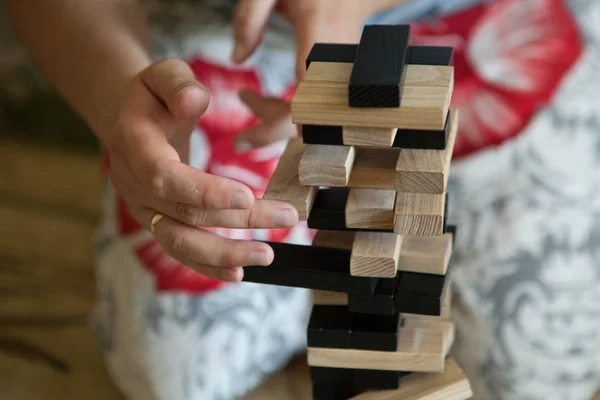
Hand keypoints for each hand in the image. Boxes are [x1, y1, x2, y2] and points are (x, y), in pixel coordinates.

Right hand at [105, 58, 298, 281]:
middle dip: (237, 220)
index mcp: (132, 143)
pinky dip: (208, 264)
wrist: (133, 120)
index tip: (246, 197)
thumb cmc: (156, 95)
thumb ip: (177, 83)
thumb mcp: (163, 74)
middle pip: (184, 213)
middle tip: (286, 218)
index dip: (203, 191)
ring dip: (224, 253)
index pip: (164, 176)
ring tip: (266, 255)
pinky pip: (180, 248)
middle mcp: (133, 182)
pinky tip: (238, 272)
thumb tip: (194, 101)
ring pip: (181, 241)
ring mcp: (143, 208)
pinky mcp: (156, 220)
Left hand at [230, 0, 375, 149]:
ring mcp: (343, 71)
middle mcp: (338, 56)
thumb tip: (237, 59)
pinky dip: (288, 108)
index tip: (255, 140)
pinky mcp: (339, 79)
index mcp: (321, 28)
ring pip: (313, 111)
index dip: (289, 121)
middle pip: (312, 111)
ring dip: (276, 115)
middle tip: (238, 139)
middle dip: (274, 129)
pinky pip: (315, 104)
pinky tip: (263, 99)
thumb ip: (249, 17)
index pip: (307, 88)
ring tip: (245, 98)